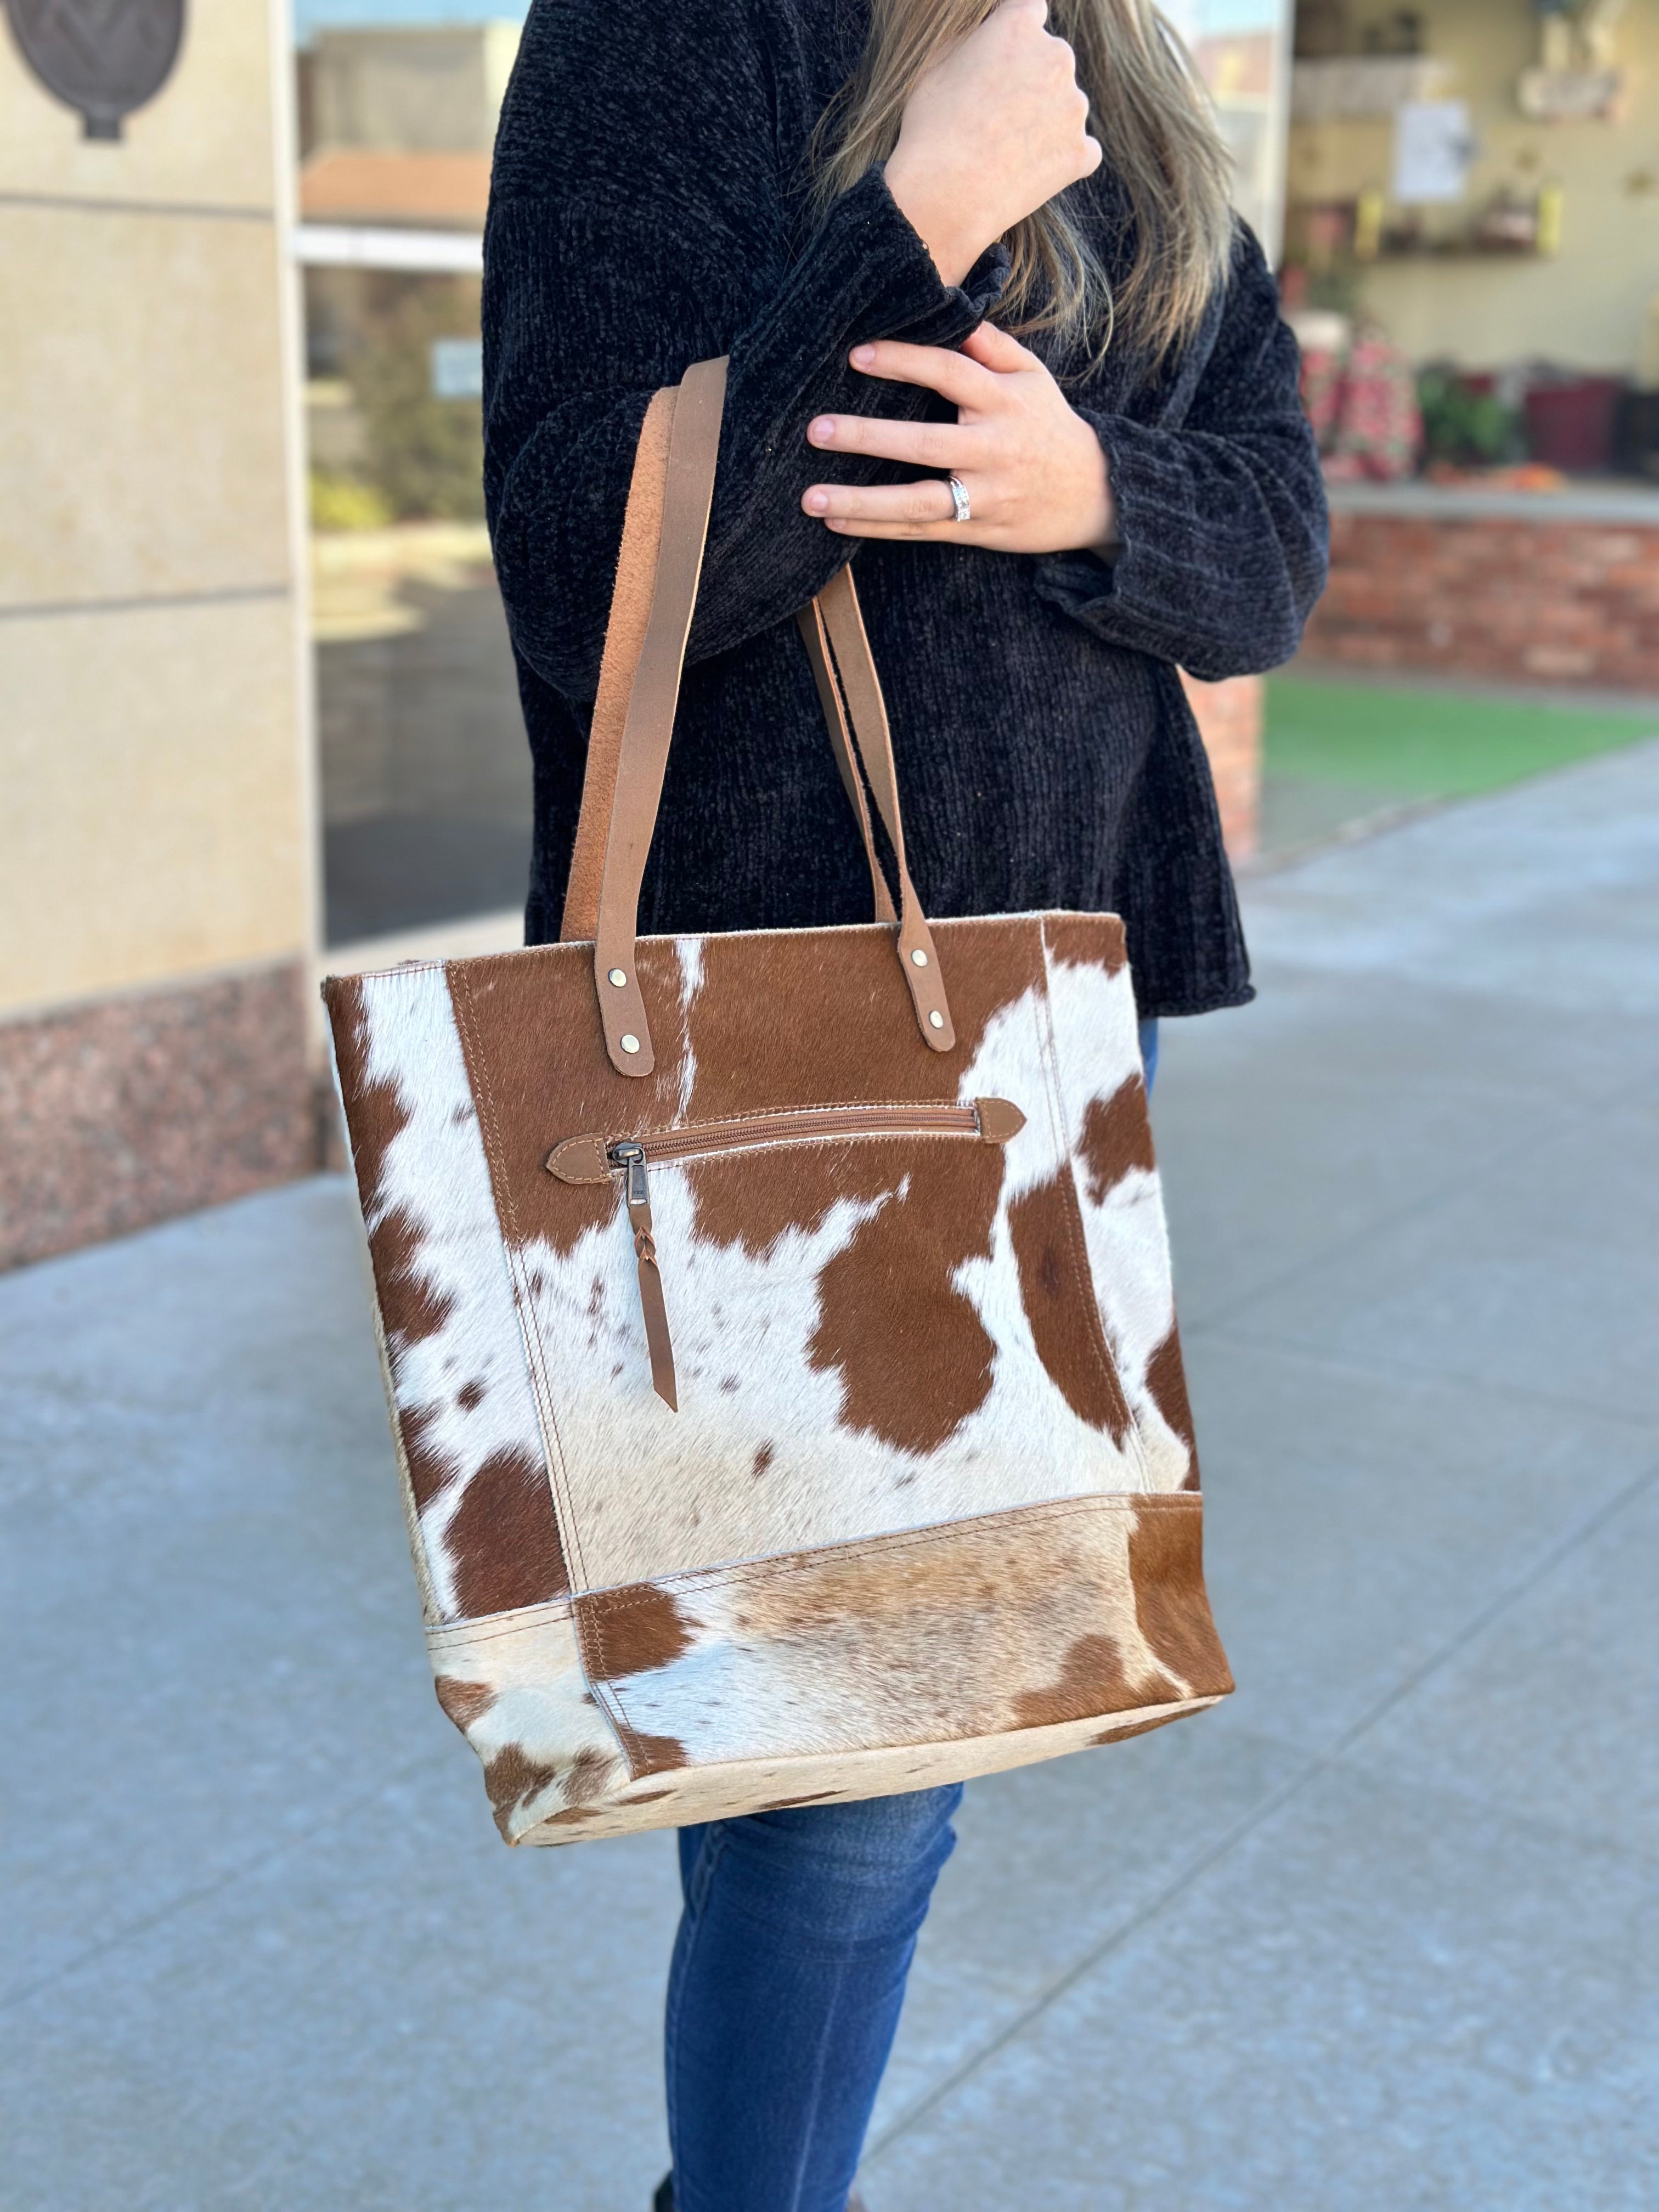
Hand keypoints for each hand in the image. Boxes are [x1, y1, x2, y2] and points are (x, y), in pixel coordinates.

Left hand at [802, 321, 1114, 554]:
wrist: (1094, 495)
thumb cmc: (1049, 425)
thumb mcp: (1032, 376)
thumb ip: (990, 344)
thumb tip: (947, 308)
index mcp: (1004, 402)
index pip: (950, 373)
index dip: (904, 362)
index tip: (856, 354)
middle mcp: (993, 449)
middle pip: (924, 444)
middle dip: (868, 438)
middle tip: (816, 429)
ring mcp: (984, 495)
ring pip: (916, 501)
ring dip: (861, 500)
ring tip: (810, 498)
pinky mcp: (976, 529)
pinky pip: (919, 531)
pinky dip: (876, 528)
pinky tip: (835, 521)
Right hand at [883, 0, 1100, 286]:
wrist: (944, 197)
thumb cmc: (930, 129)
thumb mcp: (937, 64)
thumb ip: (975, 41)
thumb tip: (990, 40)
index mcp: (1020, 26)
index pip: (1030, 14)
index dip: (1013, 40)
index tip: (1000, 63)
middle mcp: (1057, 57)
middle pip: (1051, 61)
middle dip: (1030, 82)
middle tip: (996, 116)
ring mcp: (1074, 107)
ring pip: (1064, 107)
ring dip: (1045, 122)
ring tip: (1006, 151)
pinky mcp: (1081, 152)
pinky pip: (1079, 151)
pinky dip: (1061, 160)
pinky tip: (1029, 173)